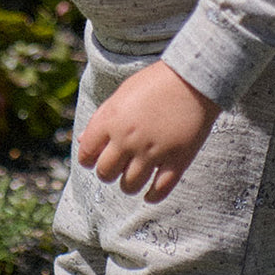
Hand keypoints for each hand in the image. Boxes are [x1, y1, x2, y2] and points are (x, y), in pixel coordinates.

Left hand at [76, 61, 220, 202]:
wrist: (193, 78)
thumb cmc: (155, 82)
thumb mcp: (121, 94)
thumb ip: (100, 119)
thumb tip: (81, 141)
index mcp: (110, 121)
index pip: (86, 154)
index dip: (88, 159)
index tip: (95, 159)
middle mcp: (128, 139)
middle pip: (106, 173)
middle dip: (108, 173)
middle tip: (117, 168)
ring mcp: (152, 152)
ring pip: (129, 186)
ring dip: (128, 184)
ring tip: (134, 177)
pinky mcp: (177, 160)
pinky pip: (160, 190)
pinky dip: (152, 196)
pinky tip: (150, 195)